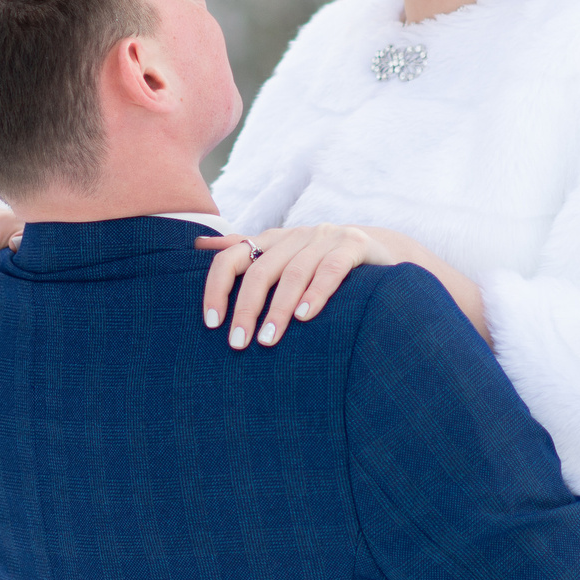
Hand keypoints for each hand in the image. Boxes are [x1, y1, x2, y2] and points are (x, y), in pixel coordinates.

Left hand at [198, 224, 406, 349]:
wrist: (381, 253)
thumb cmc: (323, 264)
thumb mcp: (283, 257)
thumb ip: (245, 251)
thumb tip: (198, 245)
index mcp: (273, 239)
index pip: (233, 256)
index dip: (217, 288)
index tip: (211, 324)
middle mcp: (296, 235)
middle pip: (261, 270)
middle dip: (247, 308)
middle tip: (239, 344)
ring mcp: (326, 236)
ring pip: (294, 272)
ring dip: (279, 309)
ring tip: (268, 340)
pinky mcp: (355, 245)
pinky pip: (331, 269)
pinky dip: (317, 293)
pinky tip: (306, 317)